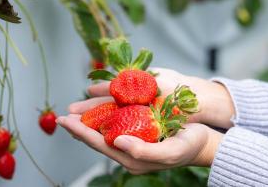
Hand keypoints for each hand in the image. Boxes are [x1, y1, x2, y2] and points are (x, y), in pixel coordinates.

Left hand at [57, 67, 231, 173]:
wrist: (206, 143)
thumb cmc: (189, 147)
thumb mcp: (169, 151)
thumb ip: (143, 151)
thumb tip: (116, 142)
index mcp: (131, 157)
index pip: (99, 143)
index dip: (80, 132)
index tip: (64, 121)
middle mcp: (129, 151)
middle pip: (97, 138)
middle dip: (79, 128)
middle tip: (61, 117)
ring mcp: (133, 142)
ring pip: (104, 131)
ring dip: (88, 122)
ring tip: (74, 114)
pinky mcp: (140, 132)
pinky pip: (117, 124)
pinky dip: (104, 116)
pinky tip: (98, 110)